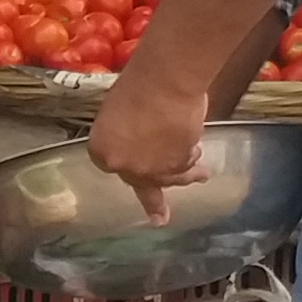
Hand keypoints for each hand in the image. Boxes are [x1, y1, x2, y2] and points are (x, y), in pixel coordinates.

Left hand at [88, 76, 219, 225]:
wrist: (167, 82)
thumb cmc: (140, 84)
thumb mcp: (119, 110)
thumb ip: (126, 131)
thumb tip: (140, 138)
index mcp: (101, 150)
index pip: (113, 164)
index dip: (129, 159)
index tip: (134, 162)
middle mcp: (123, 167)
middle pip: (140, 180)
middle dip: (154, 197)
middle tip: (159, 219)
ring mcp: (151, 170)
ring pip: (169, 179)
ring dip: (186, 177)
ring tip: (200, 177)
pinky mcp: (177, 167)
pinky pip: (185, 167)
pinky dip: (193, 162)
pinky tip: (200, 158)